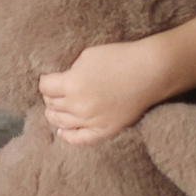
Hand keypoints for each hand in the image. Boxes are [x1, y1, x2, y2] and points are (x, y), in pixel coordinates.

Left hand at [38, 39, 168, 143]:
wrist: (150, 72)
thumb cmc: (120, 58)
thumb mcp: (87, 56)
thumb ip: (69, 71)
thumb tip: (60, 81)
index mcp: (71, 84)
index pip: (45, 87)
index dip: (46, 81)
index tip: (49, 79)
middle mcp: (78, 106)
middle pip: (52, 104)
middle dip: (51, 97)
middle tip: (54, 92)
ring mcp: (91, 121)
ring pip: (61, 122)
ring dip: (55, 114)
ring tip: (56, 109)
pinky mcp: (105, 130)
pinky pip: (78, 139)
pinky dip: (67, 135)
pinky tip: (62, 131)